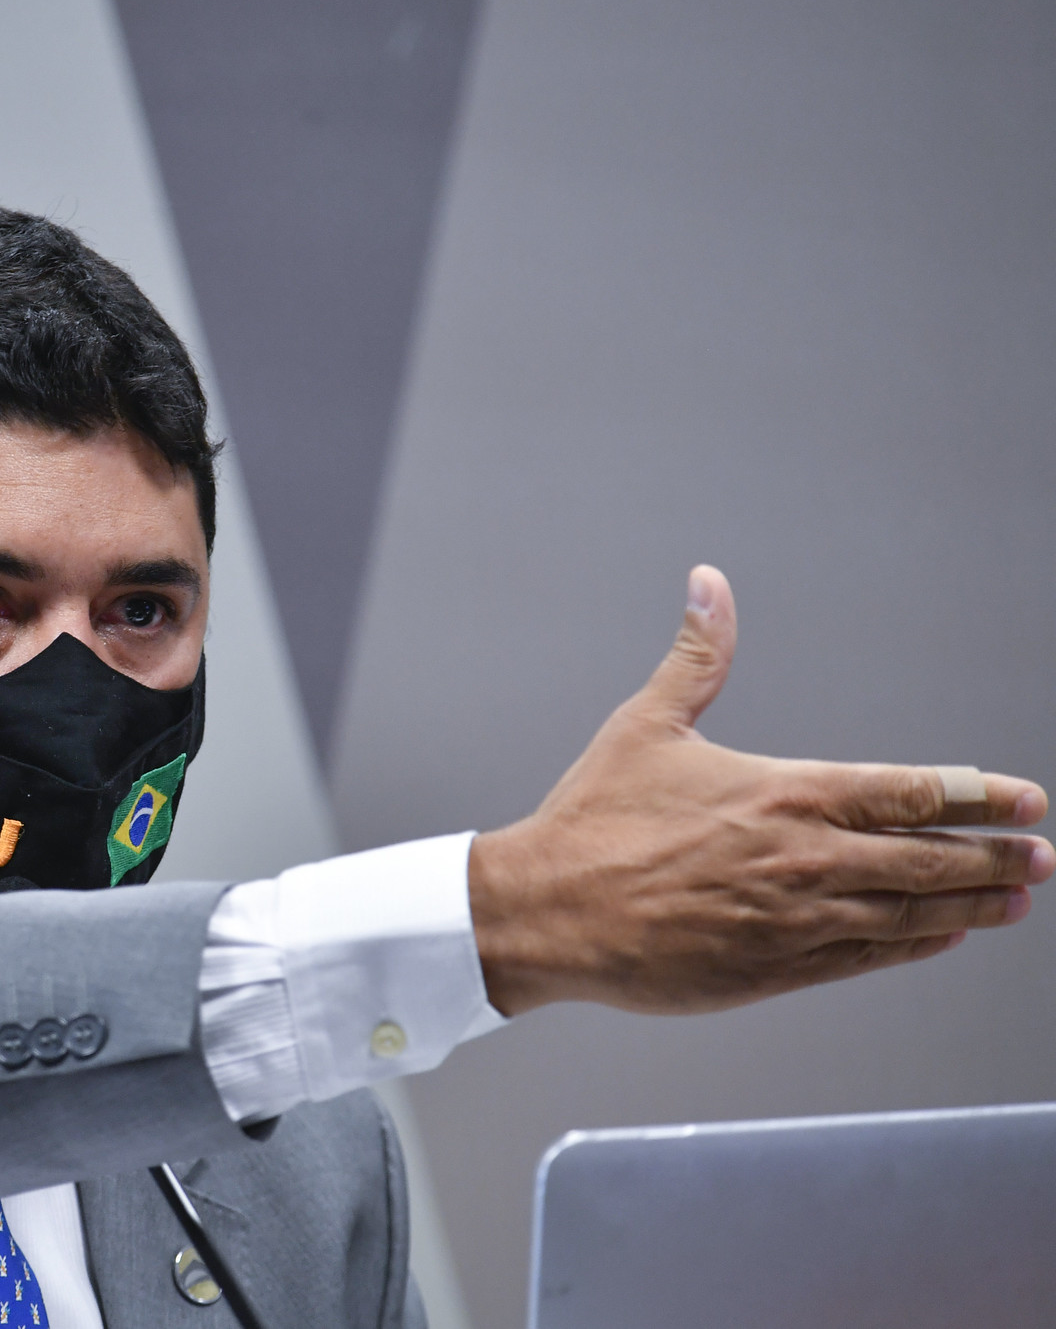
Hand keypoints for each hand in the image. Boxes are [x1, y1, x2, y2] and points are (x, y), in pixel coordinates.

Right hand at [469, 566, 1051, 1016]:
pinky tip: (937, 937)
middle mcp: (803, 856)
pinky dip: (911, 945)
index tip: (1026, 798)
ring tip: (1011, 900)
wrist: (547, 910)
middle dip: (994, 857)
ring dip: (968, 905)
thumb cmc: (592, 819)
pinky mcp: (773, 968)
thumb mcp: (644, 725)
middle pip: (928, 858)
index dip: (978, 796)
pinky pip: (864, 956)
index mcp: (782, 791)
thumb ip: (696, 657)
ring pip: (908, 912)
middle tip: (1040, 856)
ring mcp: (793, 918)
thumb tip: (709, 585)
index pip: (909, 792)